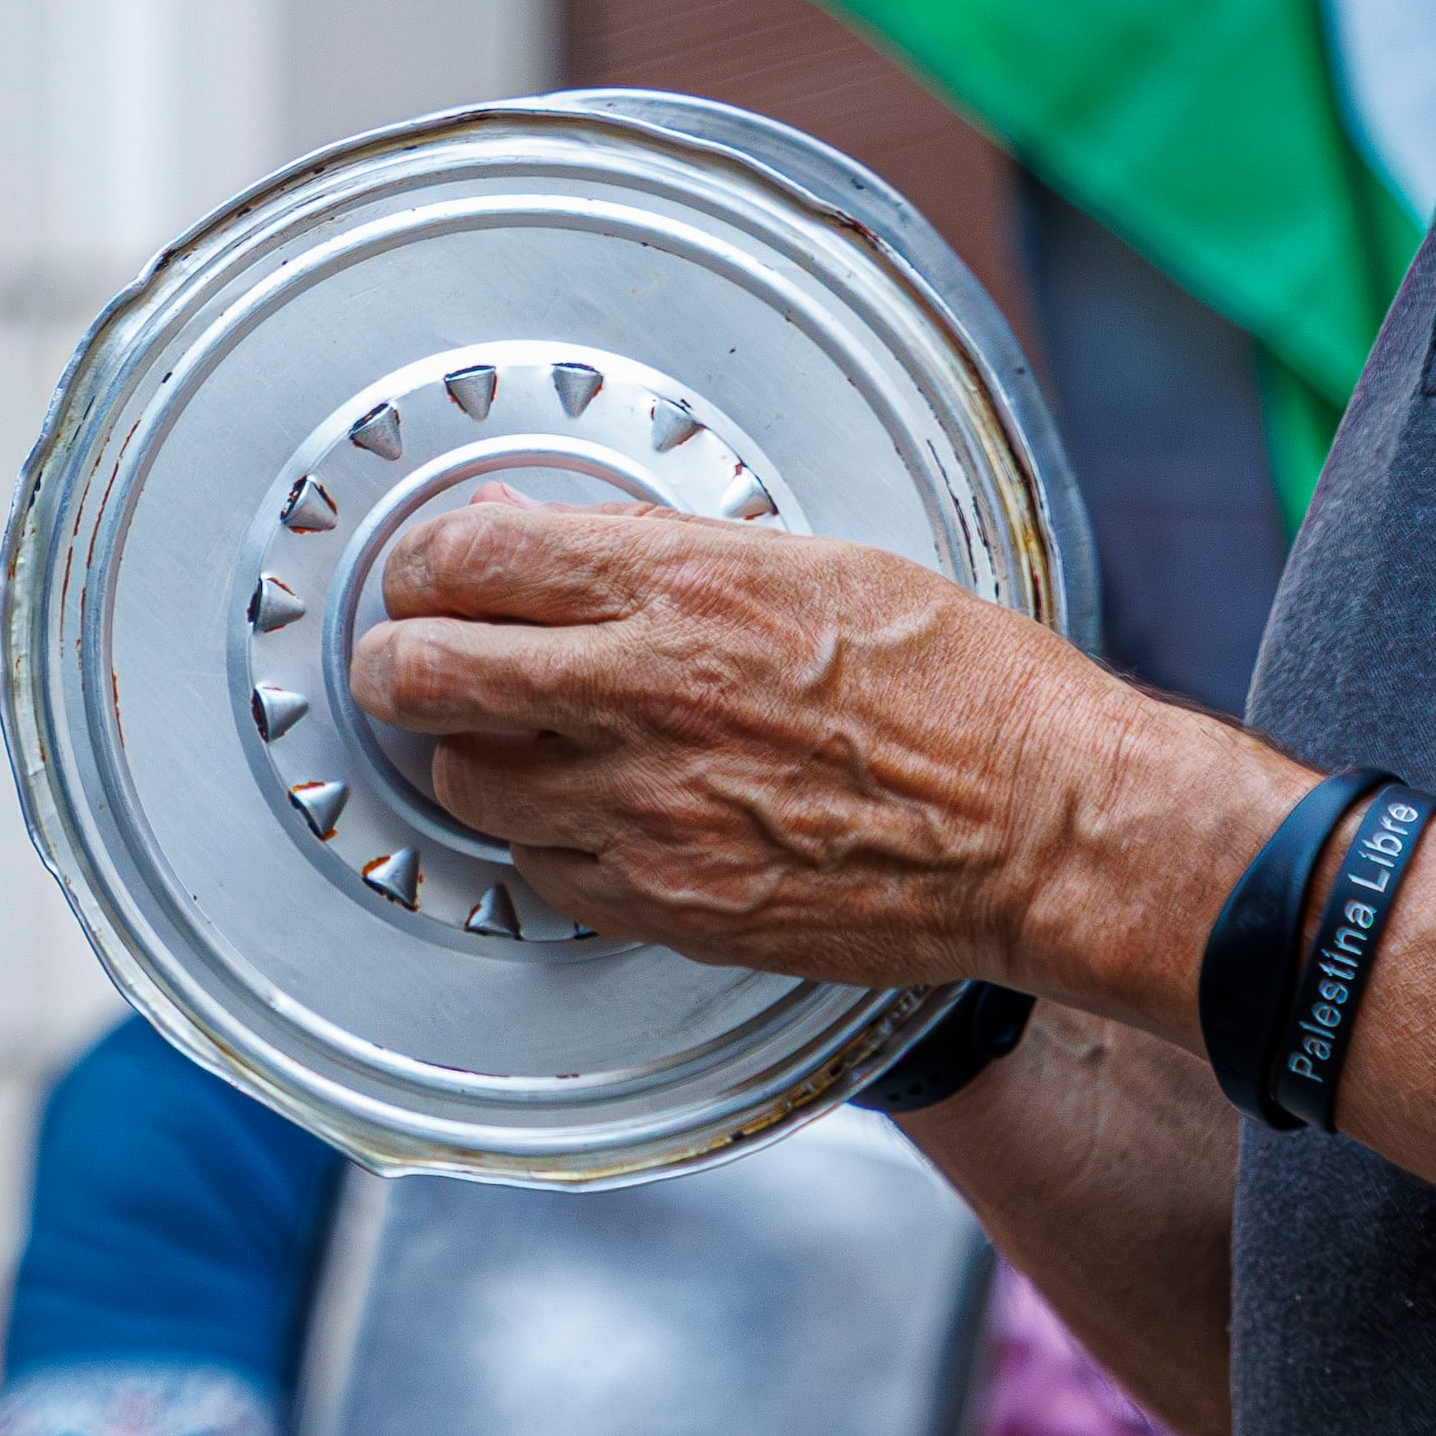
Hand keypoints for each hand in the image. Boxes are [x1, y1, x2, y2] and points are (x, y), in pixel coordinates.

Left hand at [345, 498, 1138, 989]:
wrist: (1041, 826)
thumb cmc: (961, 688)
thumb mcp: (813, 562)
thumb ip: (657, 549)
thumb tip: (539, 532)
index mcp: (682, 586)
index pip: (469, 557)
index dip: (421, 563)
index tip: (423, 572)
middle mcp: (642, 696)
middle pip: (426, 672)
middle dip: (394, 660)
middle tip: (402, 660)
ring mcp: (645, 810)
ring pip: (464, 783)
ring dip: (465, 756)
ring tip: (503, 741)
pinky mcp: (666, 903)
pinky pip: (540, 873)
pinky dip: (540, 843)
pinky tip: (582, 815)